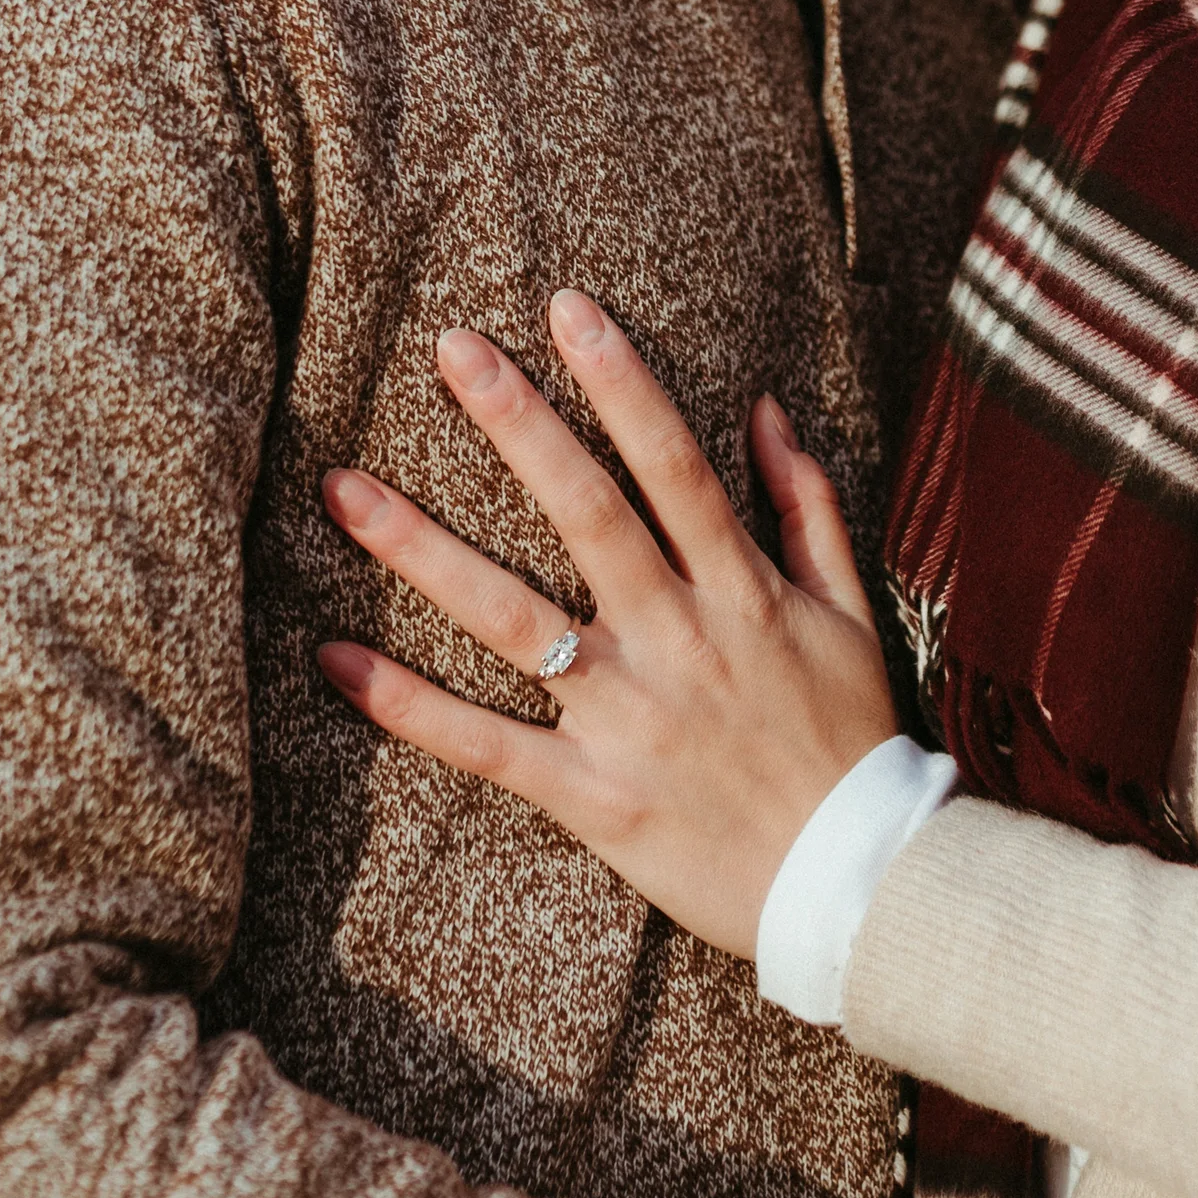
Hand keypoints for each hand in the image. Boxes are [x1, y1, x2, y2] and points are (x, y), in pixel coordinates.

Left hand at [318, 291, 894, 957]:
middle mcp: (680, 643)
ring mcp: (629, 720)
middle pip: (587, 515)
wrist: (862, 885)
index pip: (673, 465)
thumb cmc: (855, 743)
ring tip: (346, 489)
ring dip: (424, 552)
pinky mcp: (593, 797)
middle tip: (453, 349)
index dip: (622, 383)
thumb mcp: (852, 615)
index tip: (568, 311)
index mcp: (743, 593)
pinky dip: (409, 706)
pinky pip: (487, 746)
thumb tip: (765, 410)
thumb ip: (809, 509)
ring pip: (513, 621)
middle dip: (519, 426)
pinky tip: (336, 660)